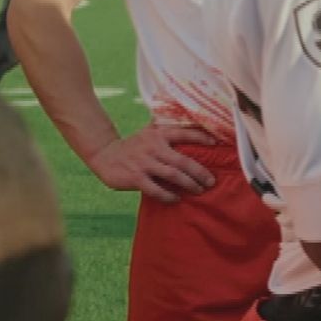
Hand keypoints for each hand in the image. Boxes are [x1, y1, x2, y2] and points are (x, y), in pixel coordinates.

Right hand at [87, 123, 219, 202]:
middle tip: (211, 181)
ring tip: (199, 190)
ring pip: (173, 175)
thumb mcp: (149, 132)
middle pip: (183, 161)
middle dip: (200, 172)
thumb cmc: (135, 145)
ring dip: (189, 184)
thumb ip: (167, 128)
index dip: (201, 137)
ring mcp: (144, 163)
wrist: (105, 155)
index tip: (216, 144)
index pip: (184, 133)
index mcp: (159, 134)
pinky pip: (156, 189)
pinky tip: (177, 198)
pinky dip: (168, 195)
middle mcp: (153, 147)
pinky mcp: (135, 178)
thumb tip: (192, 121)